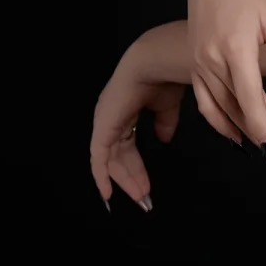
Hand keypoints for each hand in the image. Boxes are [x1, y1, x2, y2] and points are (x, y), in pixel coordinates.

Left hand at [89, 42, 187, 211]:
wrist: (154, 64)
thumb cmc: (163, 80)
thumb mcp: (166, 108)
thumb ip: (164, 124)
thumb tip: (165, 140)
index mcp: (125, 112)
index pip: (127, 146)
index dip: (137, 168)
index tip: (147, 188)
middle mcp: (111, 119)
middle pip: (118, 157)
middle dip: (133, 178)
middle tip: (145, 200)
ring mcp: (105, 123)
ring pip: (110, 160)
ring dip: (125, 180)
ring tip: (141, 199)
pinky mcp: (102, 127)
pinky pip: (99, 157)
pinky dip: (102, 176)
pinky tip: (107, 194)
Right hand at [187, 0, 265, 150]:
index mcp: (235, 47)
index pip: (249, 96)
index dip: (262, 123)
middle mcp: (212, 59)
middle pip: (237, 106)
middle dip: (259, 131)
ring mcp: (200, 63)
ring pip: (219, 106)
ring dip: (240, 130)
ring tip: (261, 148)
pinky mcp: (195, 64)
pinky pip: (204, 100)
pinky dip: (217, 121)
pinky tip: (234, 135)